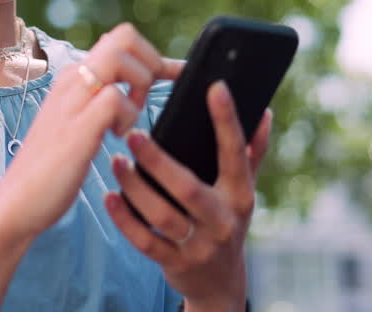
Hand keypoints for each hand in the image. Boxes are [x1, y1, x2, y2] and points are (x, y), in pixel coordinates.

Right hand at [0, 23, 179, 242]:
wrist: (15, 204)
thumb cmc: (52, 169)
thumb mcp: (78, 123)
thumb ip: (99, 99)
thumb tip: (130, 78)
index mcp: (74, 77)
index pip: (121, 38)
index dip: (152, 55)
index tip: (170, 80)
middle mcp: (72, 80)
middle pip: (125, 36)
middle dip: (151, 63)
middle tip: (145, 101)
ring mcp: (72, 101)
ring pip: (119, 57)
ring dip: (139, 86)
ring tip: (128, 120)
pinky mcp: (77, 128)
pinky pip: (116, 98)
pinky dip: (129, 116)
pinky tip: (117, 137)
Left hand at [104, 81, 272, 311]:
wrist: (219, 284)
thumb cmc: (226, 222)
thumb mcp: (243, 191)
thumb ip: (252, 152)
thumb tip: (262, 111)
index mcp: (240, 195)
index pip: (235, 153)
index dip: (227, 121)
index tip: (214, 88)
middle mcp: (222, 220)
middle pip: (188, 188)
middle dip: (158, 161)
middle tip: (132, 134)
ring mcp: (198, 245)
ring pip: (162, 215)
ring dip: (135, 188)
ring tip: (115, 162)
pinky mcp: (175, 263)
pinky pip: (145, 242)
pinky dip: (125, 220)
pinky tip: (109, 198)